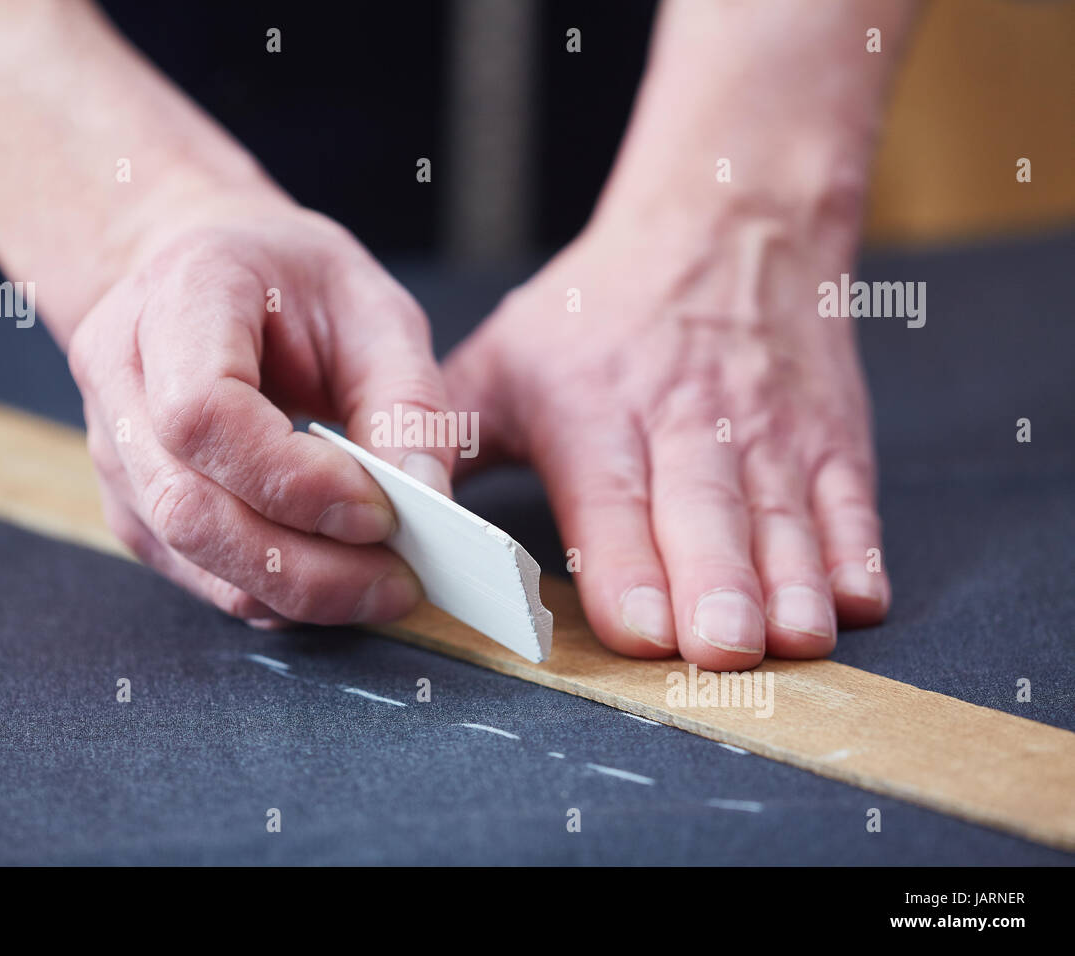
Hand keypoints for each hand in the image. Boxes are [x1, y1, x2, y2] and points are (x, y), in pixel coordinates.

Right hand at [68, 197, 454, 626]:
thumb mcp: (375, 309)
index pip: (203, 412)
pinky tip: (334, 580)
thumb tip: (425, 499)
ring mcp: (113, 446)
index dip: (293, 480)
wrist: (207, 269)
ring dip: (295, 590)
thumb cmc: (292, 282)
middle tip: (400, 583)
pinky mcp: (131, 504)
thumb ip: (406, 401)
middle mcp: (121, 372)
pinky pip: (195, 573)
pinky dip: (272, 592)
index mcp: (180, 294)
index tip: (381, 511)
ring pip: (189, 552)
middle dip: (305, 566)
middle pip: (188, 505)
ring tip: (380, 587)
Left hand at [445, 199, 890, 668]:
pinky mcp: (830, 437)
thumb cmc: (599, 313)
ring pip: (781, 515)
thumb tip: (384, 512)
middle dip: (715, 586)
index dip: (625, 567)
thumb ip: (447, 439)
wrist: (727, 224)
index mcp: (595, 411)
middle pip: (704, 514)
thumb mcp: (504, 358)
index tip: (638, 629)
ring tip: (795, 639)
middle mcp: (686, 423)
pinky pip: (849, 498)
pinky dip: (857, 550)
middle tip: (721, 649)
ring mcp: (769, 431)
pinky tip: (856, 599)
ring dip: (790, 581)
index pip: (611, 499)